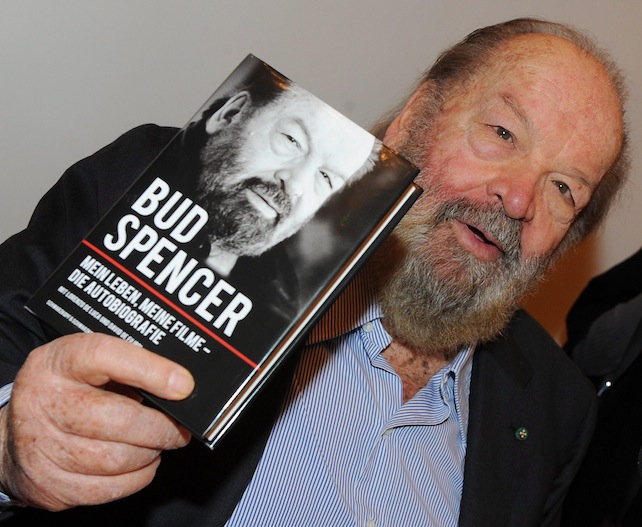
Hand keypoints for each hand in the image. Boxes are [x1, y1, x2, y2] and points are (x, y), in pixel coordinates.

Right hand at [0, 332, 193, 510]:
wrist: (17, 430)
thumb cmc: (69, 390)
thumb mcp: (92, 363)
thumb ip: (132, 366)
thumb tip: (182, 386)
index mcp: (59, 361)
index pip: (106, 357)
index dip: (151, 371)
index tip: (184, 385)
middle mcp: (45, 401)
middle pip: (120, 420)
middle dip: (161, 428)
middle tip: (179, 428)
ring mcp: (42, 446)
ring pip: (117, 459)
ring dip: (150, 453)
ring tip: (156, 443)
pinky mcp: (48, 484)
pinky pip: (108, 489)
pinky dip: (136, 477)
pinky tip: (139, 463)